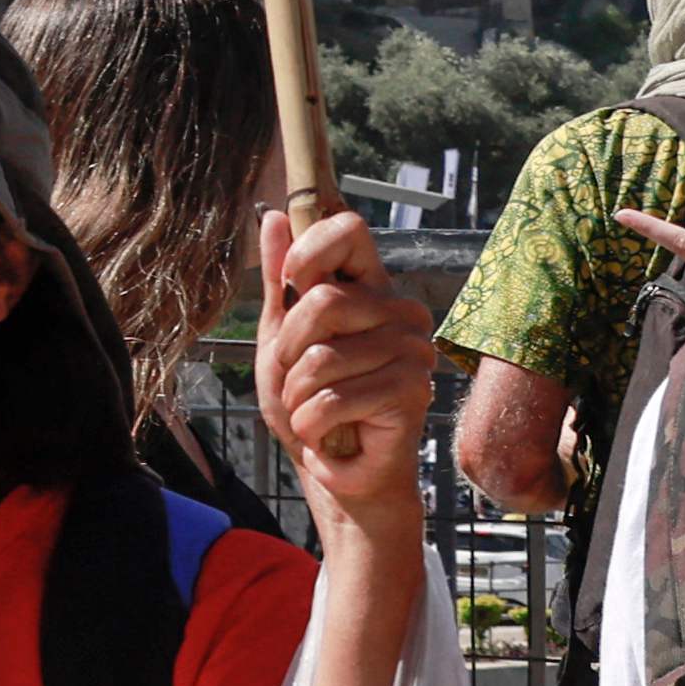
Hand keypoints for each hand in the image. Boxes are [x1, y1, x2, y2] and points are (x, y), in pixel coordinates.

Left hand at [259, 202, 437, 546]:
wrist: (334, 468)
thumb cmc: (310, 400)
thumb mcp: (280, 338)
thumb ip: (281, 282)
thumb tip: (271, 217)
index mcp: (368, 289)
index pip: (349, 230)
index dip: (310, 248)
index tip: (293, 279)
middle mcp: (399, 312)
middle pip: (322, 300)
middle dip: (286, 349)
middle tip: (295, 377)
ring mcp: (412, 350)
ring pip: (321, 356)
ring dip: (296, 395)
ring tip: (313, 411)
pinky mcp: (411, 392)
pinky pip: (333, 398)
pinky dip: (310, 423)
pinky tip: (325, 434)